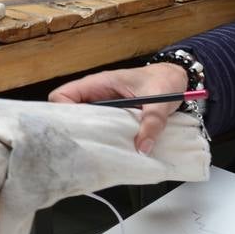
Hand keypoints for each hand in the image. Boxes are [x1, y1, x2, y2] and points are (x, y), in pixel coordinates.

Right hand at [48, 63, 188, 154]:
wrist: (174, 80)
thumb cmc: (163, 81)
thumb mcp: (160, 101)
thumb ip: (152, 122)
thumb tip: (142, 147)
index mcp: (99, 83)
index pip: (62, 95)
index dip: (60, 113)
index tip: (70, 131)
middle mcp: (96, 95)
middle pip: (67, 113)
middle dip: (70, 130)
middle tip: (80, 148)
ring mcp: (102, 107)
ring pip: (81, 123)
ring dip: (86, 137)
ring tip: (92, 153)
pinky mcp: (111, 117)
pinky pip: (97, 129)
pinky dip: (100, 140)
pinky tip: (106, 152)